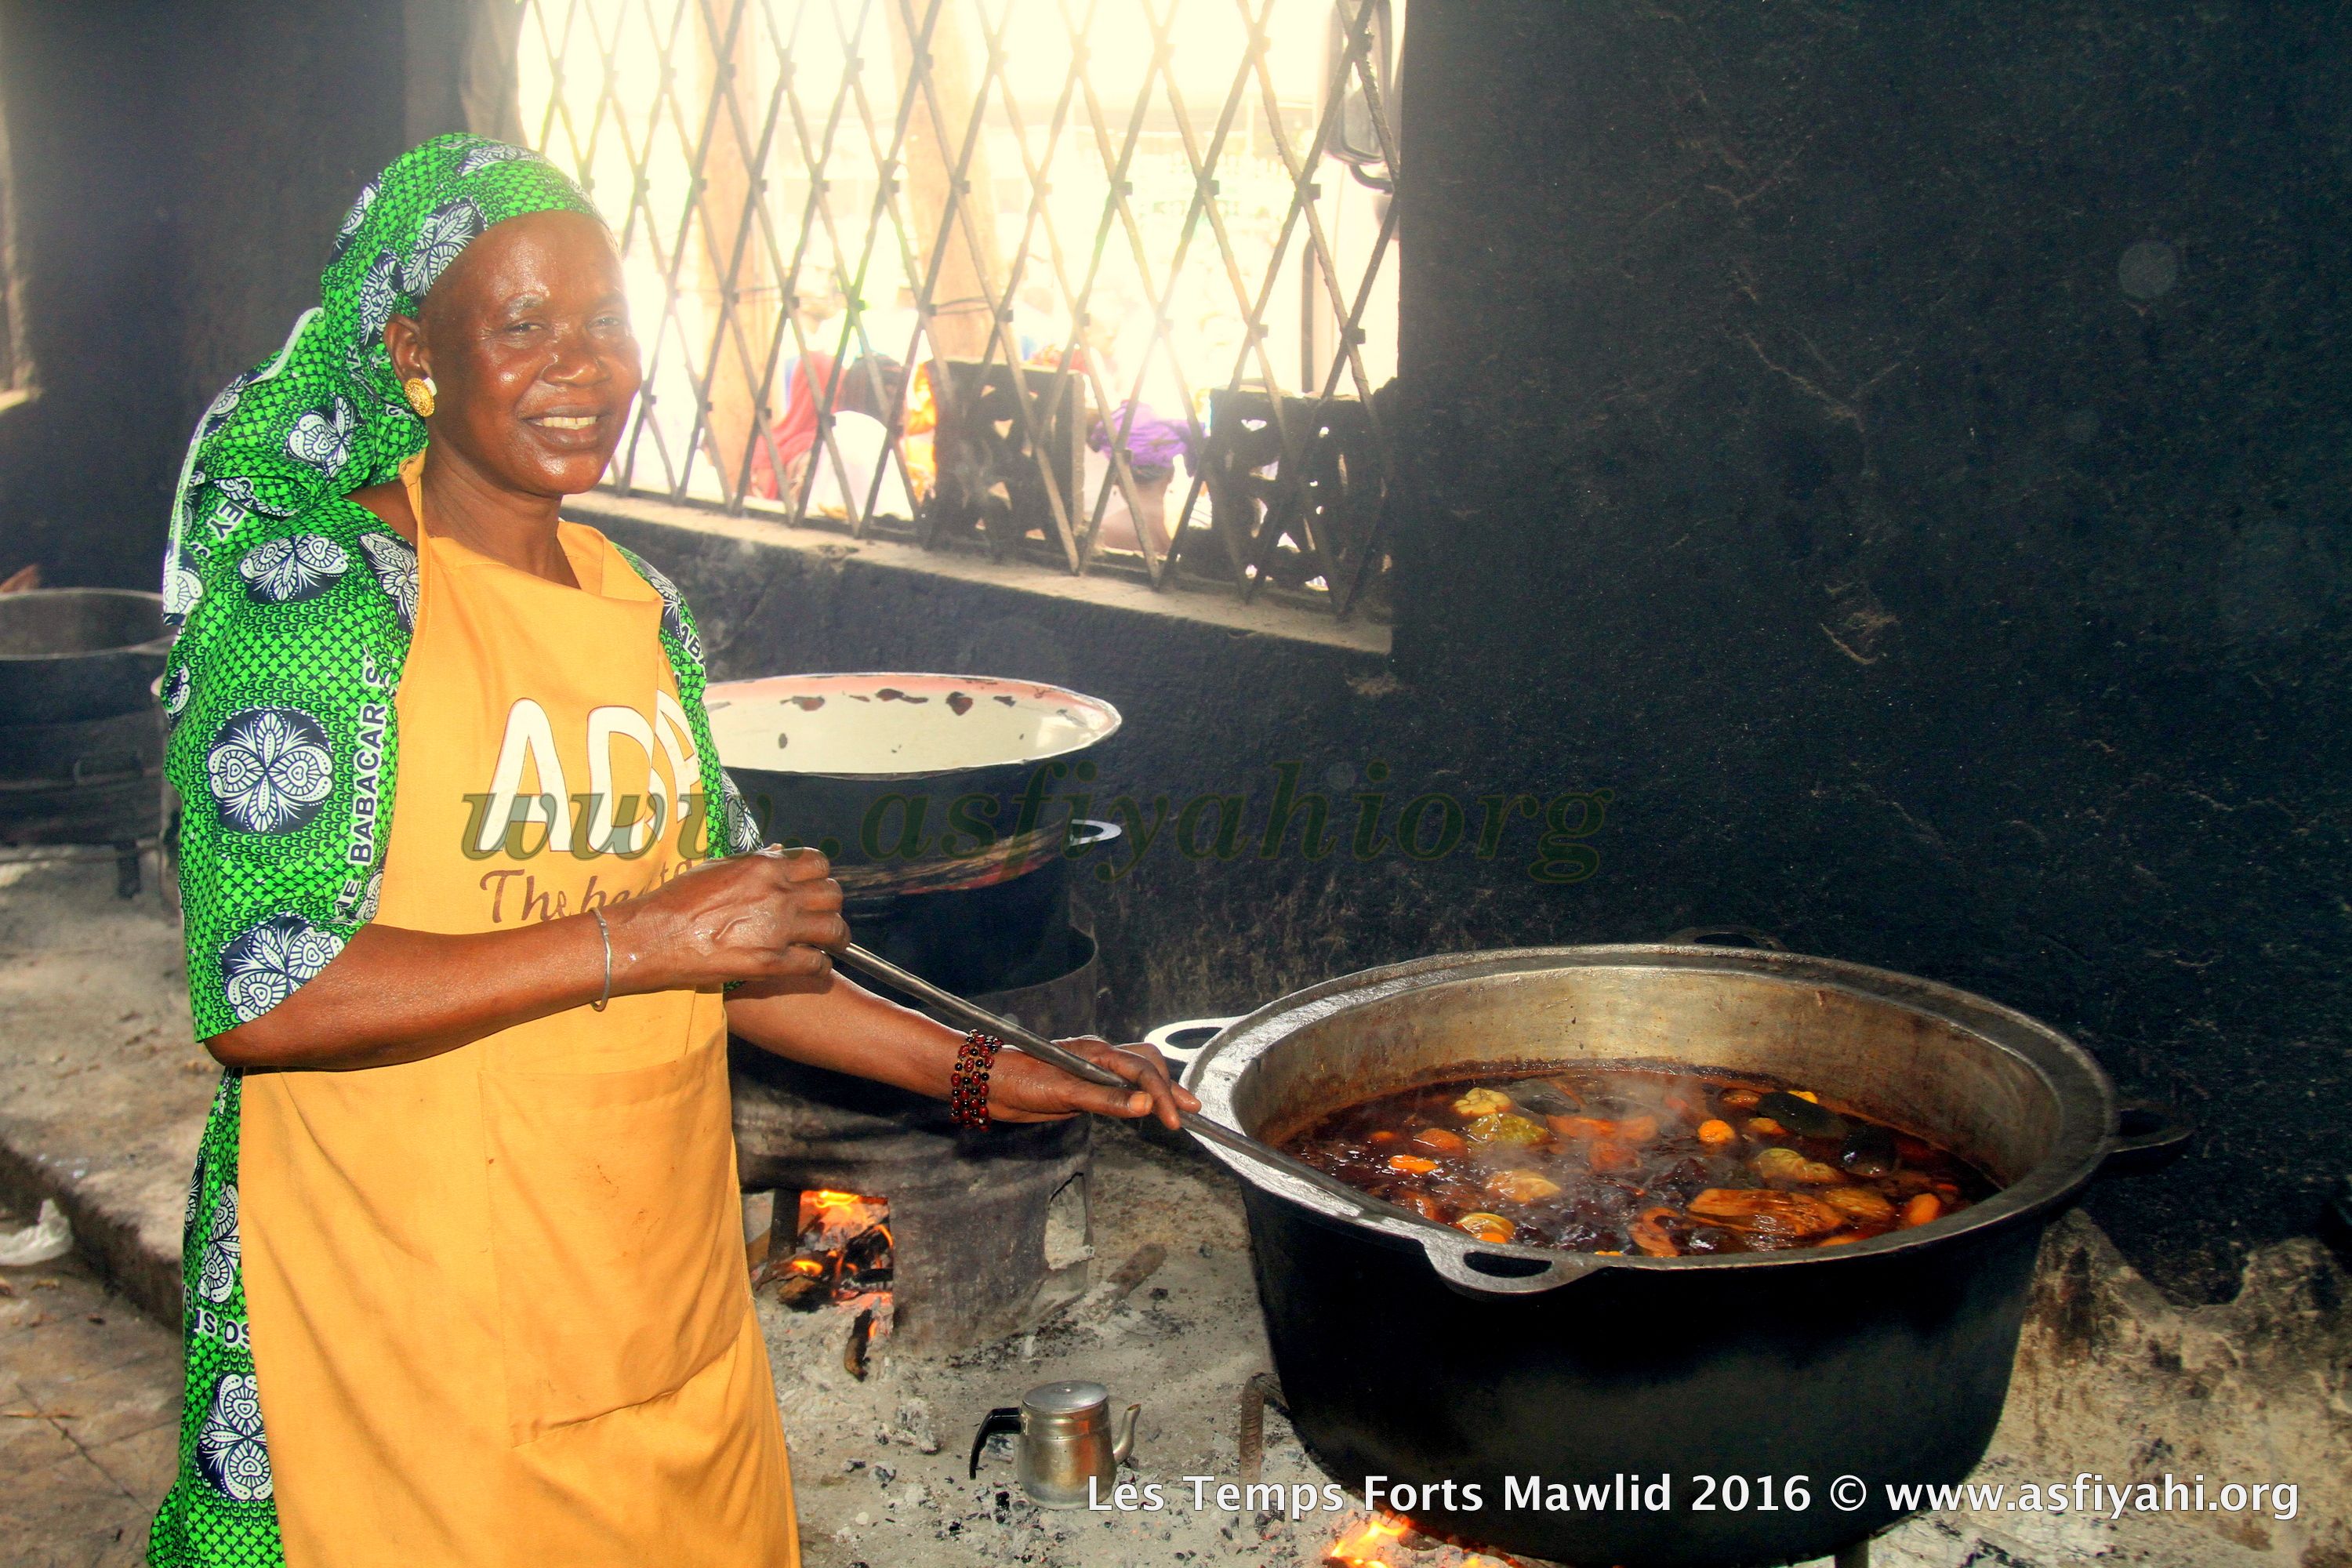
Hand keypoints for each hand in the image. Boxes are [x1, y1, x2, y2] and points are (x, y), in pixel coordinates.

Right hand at [606, 845, 845, 992]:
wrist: (655, 936)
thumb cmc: (678, 901)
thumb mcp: (717, 867)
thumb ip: (754, 862)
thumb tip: (778, 854)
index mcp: (764, 867)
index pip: (817, 863)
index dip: (820, 876)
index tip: (816, 887)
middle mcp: (777, 894)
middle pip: (832, 894)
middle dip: (831, 906)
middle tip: (825, 916)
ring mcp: (777, 929)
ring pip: (833, 929)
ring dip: (836, 937)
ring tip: (832, 944)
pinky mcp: (771, 963)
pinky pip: (816, 964)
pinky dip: (821, 967)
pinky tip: (815, 967)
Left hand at [986, 1036, 1200, 1129]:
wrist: (987, 1083)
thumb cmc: (1018, 1079)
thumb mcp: (1064, 1092)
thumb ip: (1106, 1099)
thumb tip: (1145, 1104)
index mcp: (1096, 1052)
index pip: (1141, 1071)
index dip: (1162, 1095)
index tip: (1175, 1120)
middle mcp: (1097, 1058)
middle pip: (1146, 1064)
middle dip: (1169, 1087)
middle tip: (1190, 1110)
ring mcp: (1090, 1071)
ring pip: (1134, 1073)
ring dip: (1157, 1089)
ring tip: (1177, 1108)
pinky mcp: (1081, 1086)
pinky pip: (1119, 1087)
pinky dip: (1138, 1096)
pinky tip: (1143, 1107)